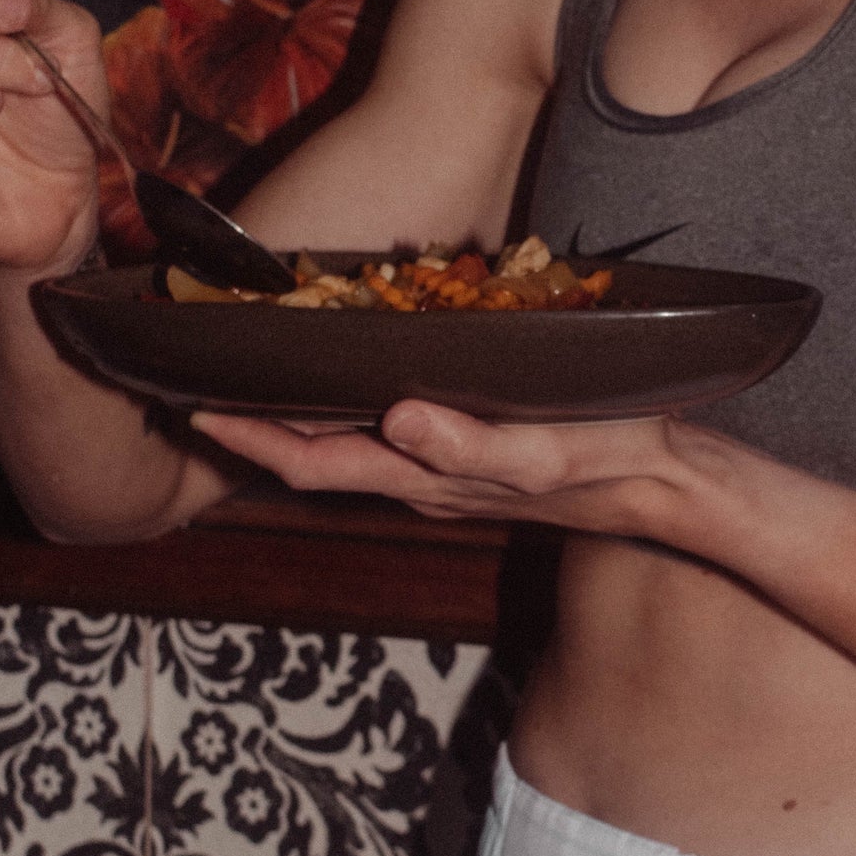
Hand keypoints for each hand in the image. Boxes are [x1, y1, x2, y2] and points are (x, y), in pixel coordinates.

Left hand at [189, 402, 750, 542]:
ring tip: (241, 373)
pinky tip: (336, 374)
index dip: (249, 441)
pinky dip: (343, 405)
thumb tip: (398, 421)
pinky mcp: (467, 447)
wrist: (668, 482)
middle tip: (188, 379)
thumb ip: (474, 447)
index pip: (314, 462)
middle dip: (251, 427)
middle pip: (315, 455)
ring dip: (291, 417)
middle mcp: (422, 474)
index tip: (188, 406)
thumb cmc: (611, 462)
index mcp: (428, 475)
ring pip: (346, 443)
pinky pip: (384, 428)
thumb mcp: (547, 454)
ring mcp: (443, 465)